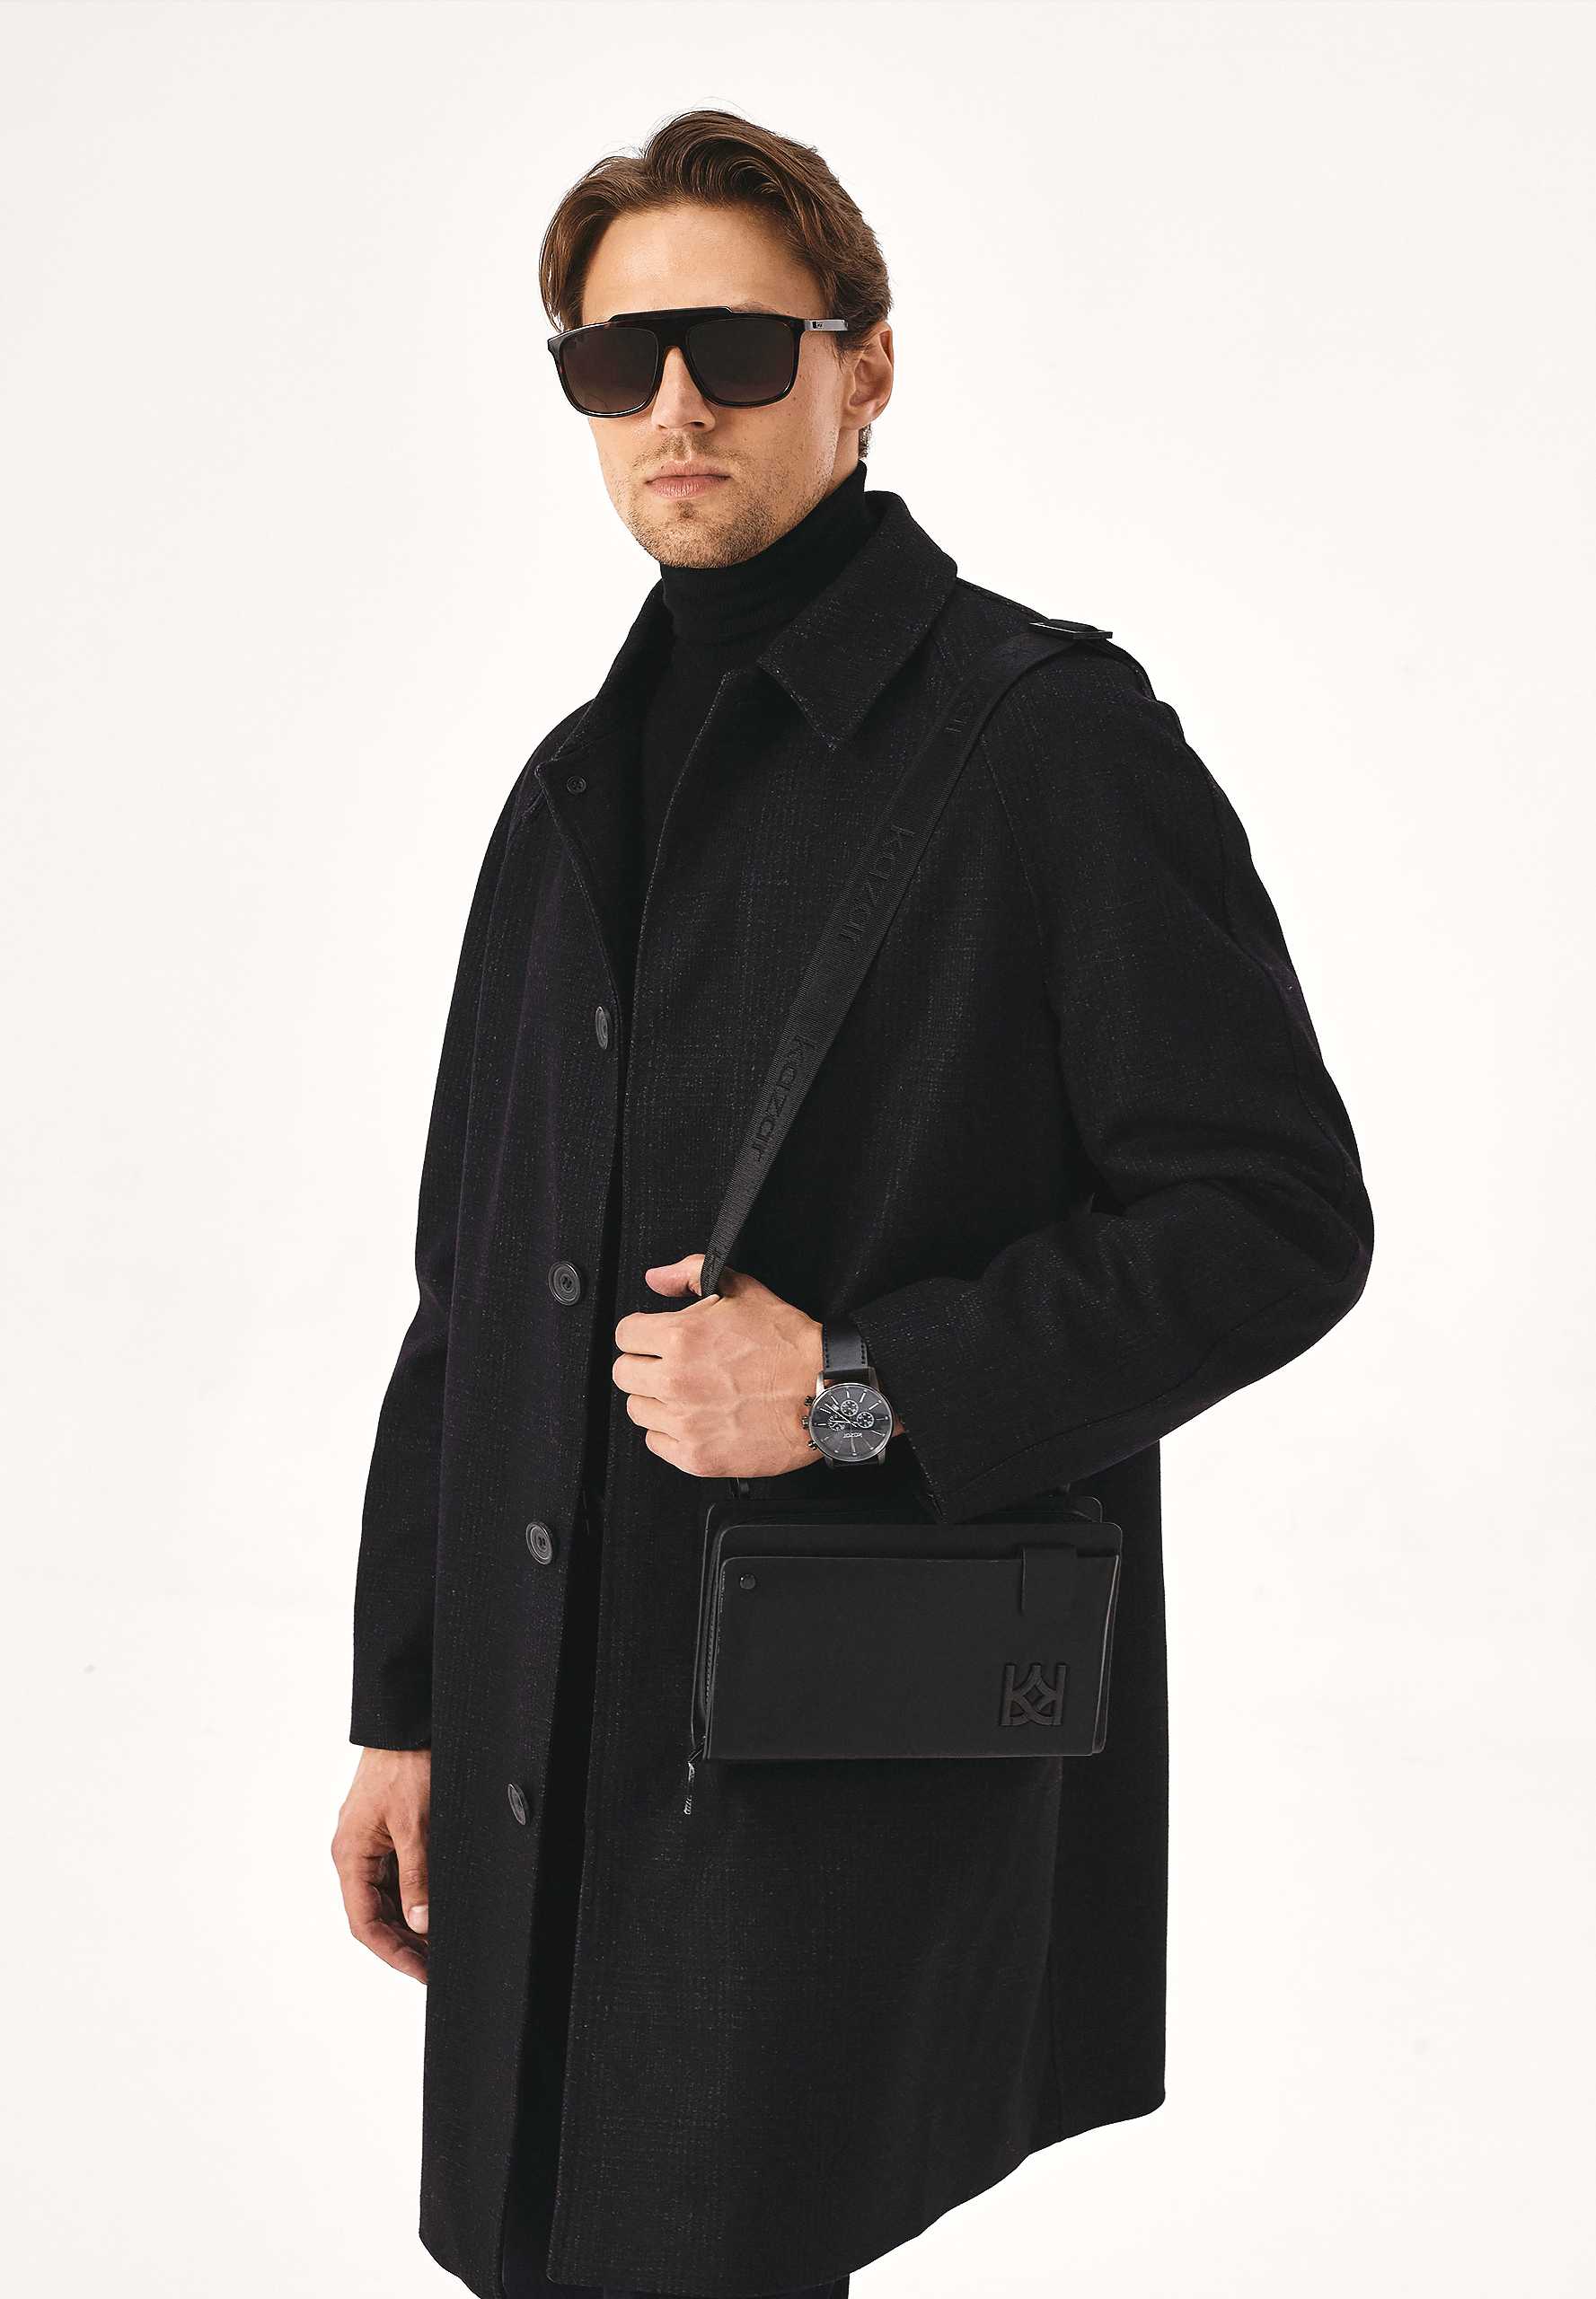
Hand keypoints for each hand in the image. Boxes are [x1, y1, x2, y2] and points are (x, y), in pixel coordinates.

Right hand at [331, 1747, 430, 1984]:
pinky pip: (397, 1878)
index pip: (365, 1923)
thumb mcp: (416, 1825)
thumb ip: (417, 1876)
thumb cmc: (405, 1767)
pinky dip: (415, 1898)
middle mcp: (355, 1855)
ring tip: (441, 1946)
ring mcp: (370, 1846)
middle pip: (376, 1915)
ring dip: (410, 1924)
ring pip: (387, 1900)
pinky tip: (436, 1911)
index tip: (422, 1972)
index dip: (393, 1953)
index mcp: (351, 1856)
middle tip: (438, 1966)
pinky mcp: (386, 1835)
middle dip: (405, 1944)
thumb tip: (420, 1922)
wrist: (406, 1724)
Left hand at [615, 1252, 904, 1477]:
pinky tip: (695, 1418)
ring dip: (656, 1399)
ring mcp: (685, 1422)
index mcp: (681, 1337)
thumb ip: (689, 1273)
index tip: (656, 1338)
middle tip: (671, 1365)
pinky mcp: (697, 1456)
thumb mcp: (743, 1289)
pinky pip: (655, 1443)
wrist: (825, 1392)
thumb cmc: (789, 1345)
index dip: (642, 1332)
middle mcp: (676, 1380)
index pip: (625, 1334)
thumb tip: (657, 1279)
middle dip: (645, 1364)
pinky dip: (670, 1432)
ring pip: (637, 1409)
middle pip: (624, 1373)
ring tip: (688, 1393)